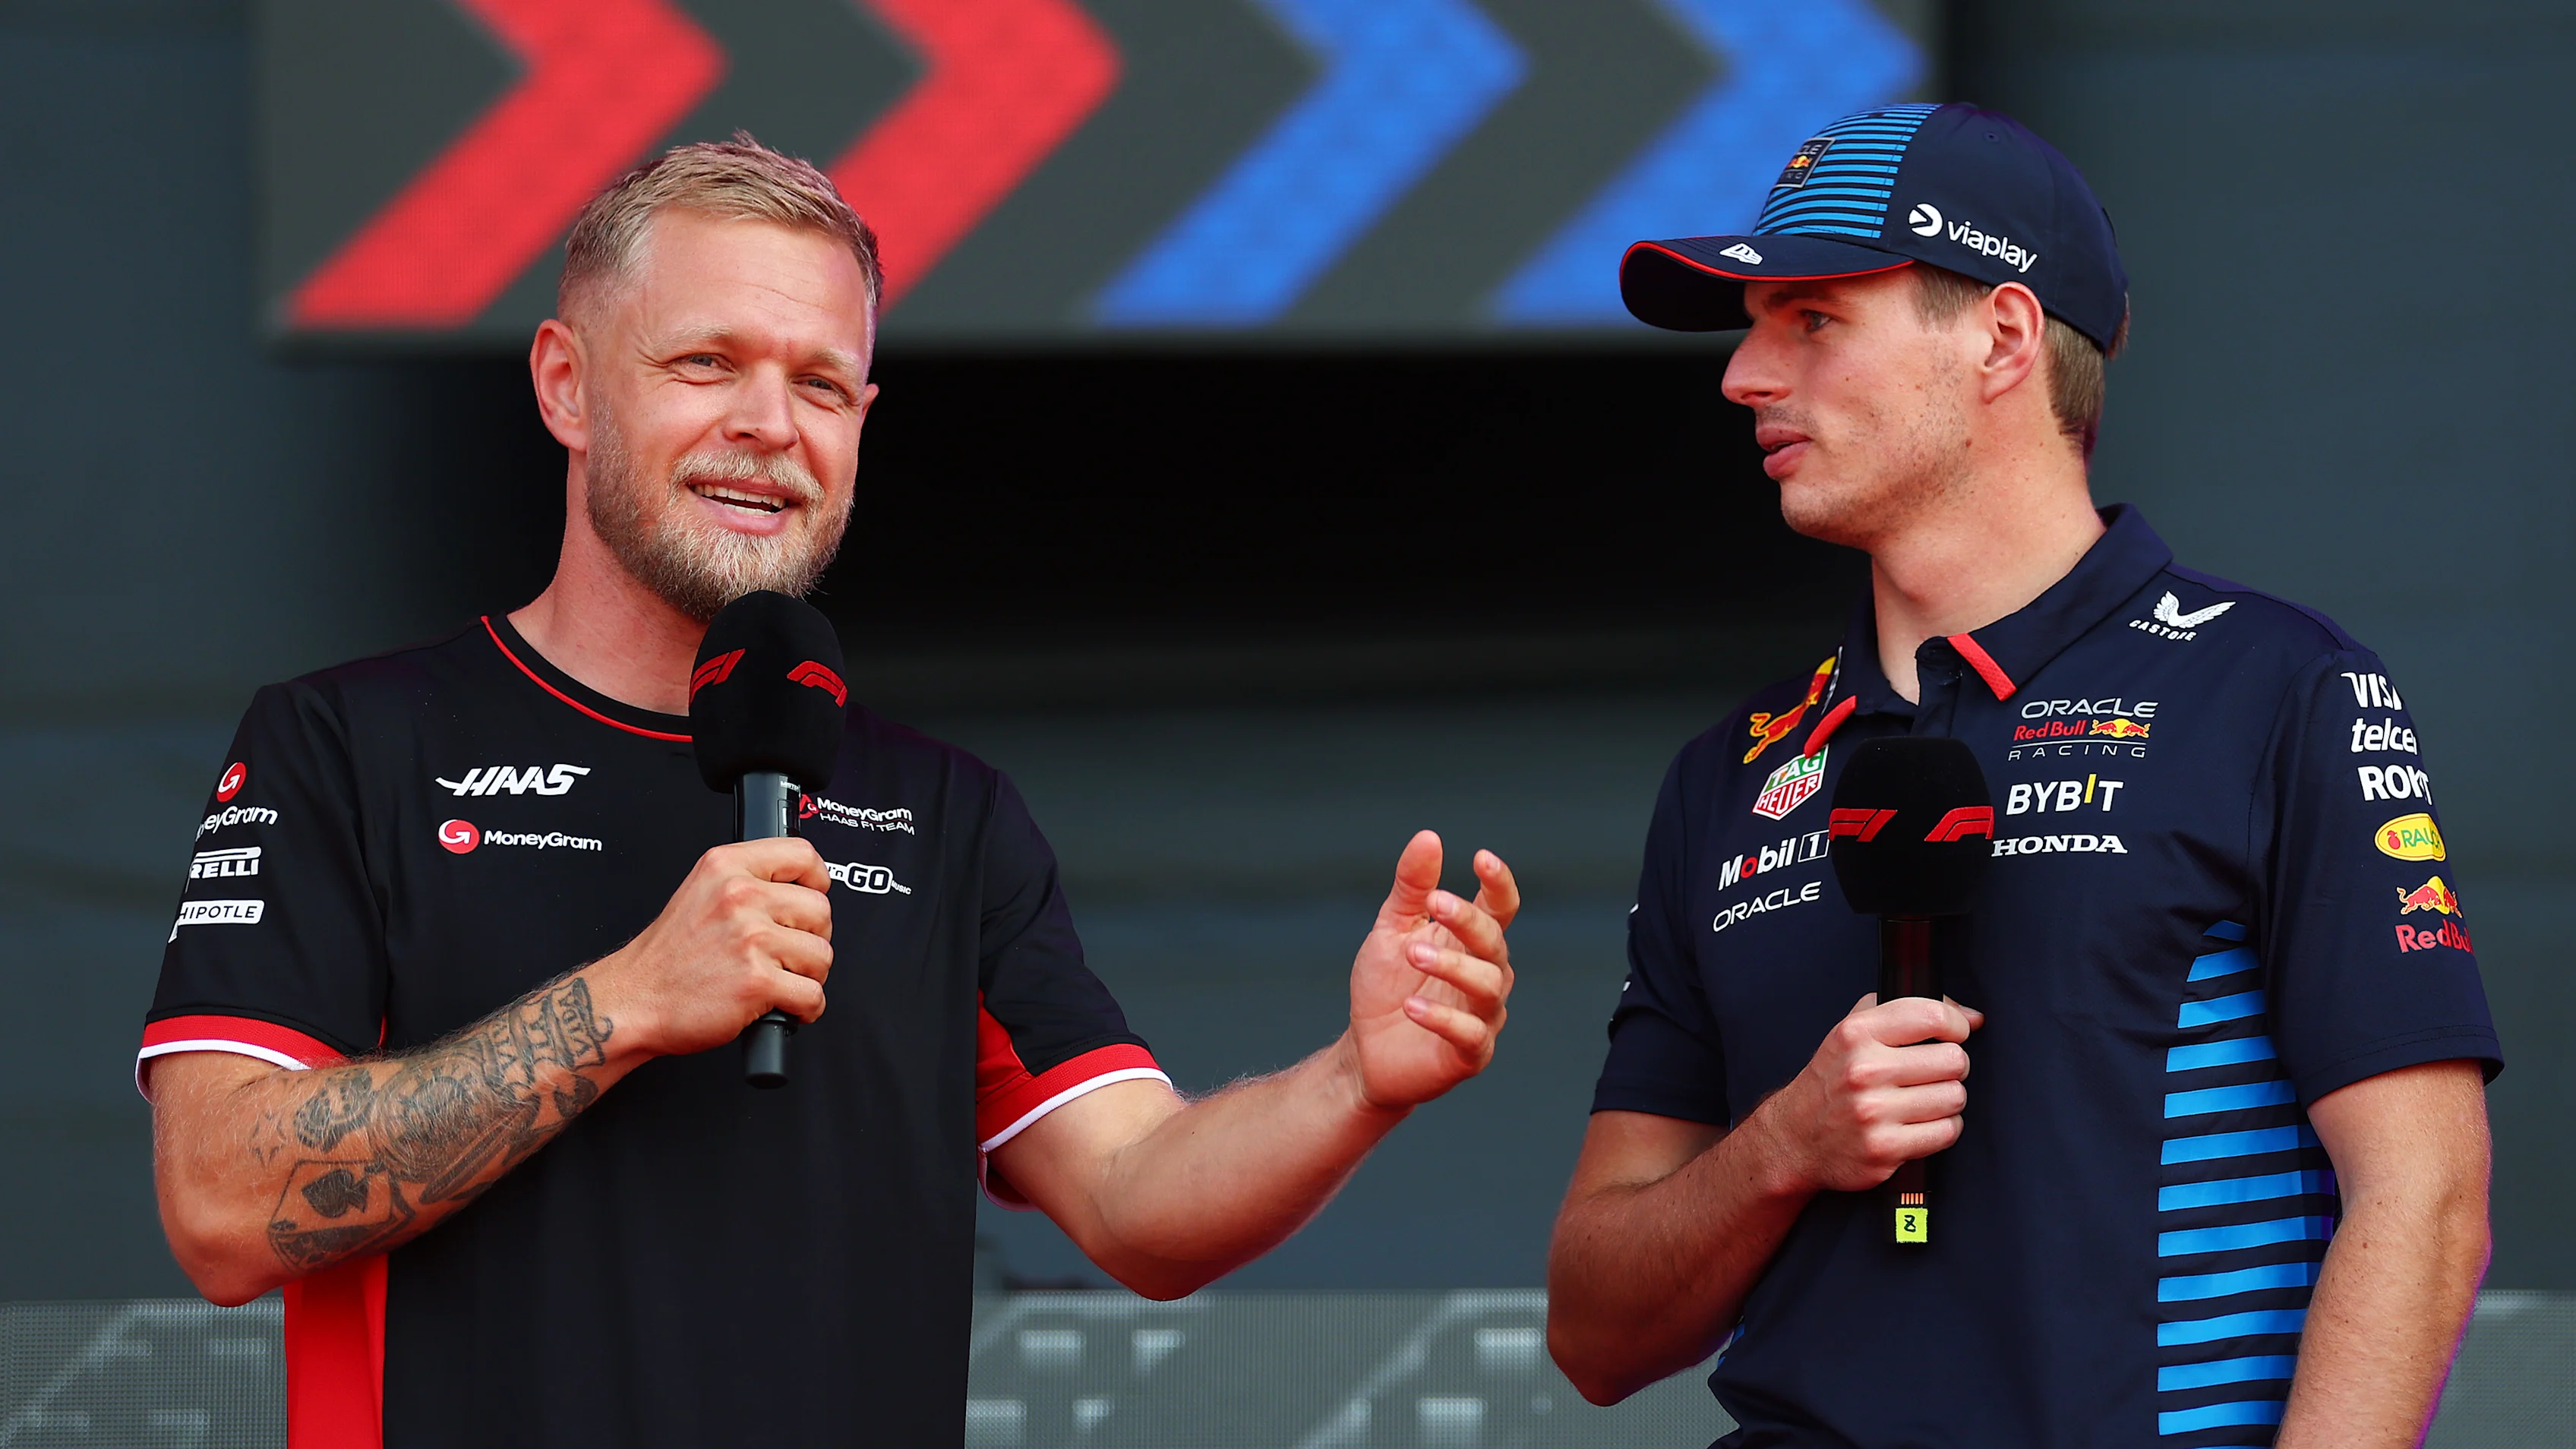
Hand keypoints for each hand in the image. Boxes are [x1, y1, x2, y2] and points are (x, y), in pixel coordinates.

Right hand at [584, 838, 834, 1057]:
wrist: (633, 1000)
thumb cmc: (666, 957)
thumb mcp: (700, 893)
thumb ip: (747, 881)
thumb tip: (799, 888)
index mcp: (726, 868)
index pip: (801, 855)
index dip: (818, 879)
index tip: (816, 895)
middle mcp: (739, 897)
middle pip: (820, 910)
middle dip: (813, 938)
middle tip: (790, 954)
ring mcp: (750, 938)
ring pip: (822, 954)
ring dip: (809, 976)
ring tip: (782, 980)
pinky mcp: (757, 981)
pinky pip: (813, 995)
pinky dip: (806, 1008)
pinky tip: (785, 1005)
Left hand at [1343, 831, 1519, 1111]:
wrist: (1366, 1051)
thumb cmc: (1385, 987)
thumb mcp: (1392, 930)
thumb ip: (1412, 888)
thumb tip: (1429, 837)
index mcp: (1471, 942)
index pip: (1499, 908)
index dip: (1498, 883)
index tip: (1481, 858)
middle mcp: (1486, 975)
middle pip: (1495, 941)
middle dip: (1467, 920)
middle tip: (1435, 902)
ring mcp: (1482, 1015)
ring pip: (1488, 985)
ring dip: (1451, 966)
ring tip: (1412, 953)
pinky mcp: (1471, 1054)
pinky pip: (1471, 1034)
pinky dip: (1442, 1018)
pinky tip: (1411, 1006)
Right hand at [1757, 993, 1982, 1193]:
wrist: (1795, 1137)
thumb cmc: (1832, 1081)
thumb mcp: (1851, 1032)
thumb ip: (1904, 1010)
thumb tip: (1972, 1017)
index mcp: (1856, 1034)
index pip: (1931, 1016)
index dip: (1955, 1025)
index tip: (1954, 1035)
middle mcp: (1863, 1071)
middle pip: (1953, 1060)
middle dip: (1952, 1067)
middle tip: (1933, 1074)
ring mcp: (1873, 1113)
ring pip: (1955, 1097)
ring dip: (1947, 1100)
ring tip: (1924, 1100)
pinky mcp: (1885, 1149)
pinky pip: (1946, 1132)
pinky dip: (1942, 1129)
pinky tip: (1920, 1124)